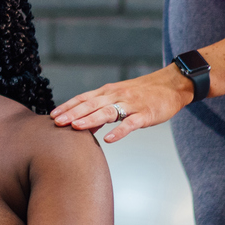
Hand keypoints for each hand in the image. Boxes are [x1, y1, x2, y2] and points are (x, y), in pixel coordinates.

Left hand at [51, 65, 191, 143]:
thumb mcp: (119, 99)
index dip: (68, 106)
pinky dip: (119, 131)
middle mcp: (116, 96)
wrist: (172, 85)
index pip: (83, 98)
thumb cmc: (143, 94)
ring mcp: (131, 104)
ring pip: (107, 111)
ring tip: (75, 127)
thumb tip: (82, 126)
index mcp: (108, 92)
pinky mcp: (145, 114)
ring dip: (90, 119)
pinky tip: (108, 139)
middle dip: (72, 113)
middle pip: (91, 104)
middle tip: (56, 123)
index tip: (52, 115)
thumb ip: (101, 111)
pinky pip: (130, 123)